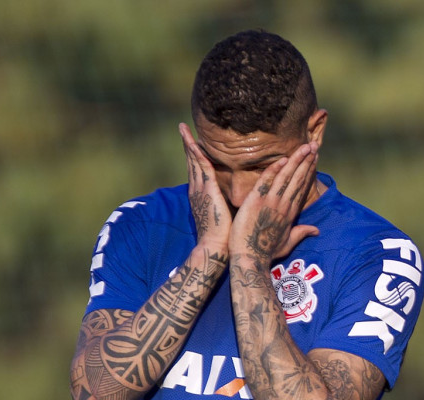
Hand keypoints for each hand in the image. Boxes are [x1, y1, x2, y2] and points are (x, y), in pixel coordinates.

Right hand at [179, 123, 231, 251]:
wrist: (216, 248)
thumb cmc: (226, 238)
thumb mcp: (228, 217)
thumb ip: (231, 205)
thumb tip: (241, 199)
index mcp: (203, 197)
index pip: (200, 172)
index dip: (197, 157)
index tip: (196, 144)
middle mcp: (198, 190)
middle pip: (192, 162)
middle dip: (188, 145)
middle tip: (183, 129)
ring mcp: (200, 189)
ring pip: (194, 160)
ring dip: (188, 143)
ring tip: (182, 128)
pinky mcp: (207, 189)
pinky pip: (200, 165)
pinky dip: (195, 151)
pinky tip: (193, 139)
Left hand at [230, 141, 320, 263]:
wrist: (250, 259)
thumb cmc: (266, 253)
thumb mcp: (287, 243)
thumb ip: (301, 233)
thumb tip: (316, 230)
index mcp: (290, 214)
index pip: (301, 188)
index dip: (308, 172)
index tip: (313, 159)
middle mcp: (284, 206)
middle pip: (298, 179)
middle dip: (306, 161)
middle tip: (313, 145)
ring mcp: (271, 202)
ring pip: (286, 177)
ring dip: (296, 160)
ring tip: (304, 146)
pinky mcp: (257, 201)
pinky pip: (267, 181)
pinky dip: (275, 169)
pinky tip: (283, 158)